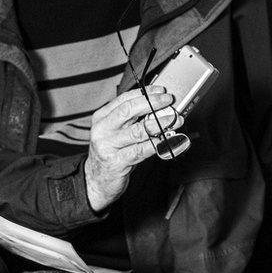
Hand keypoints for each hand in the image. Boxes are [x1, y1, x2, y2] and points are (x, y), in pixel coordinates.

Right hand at [84, 86, 174, 211]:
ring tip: (175, 121)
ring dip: (160, 124)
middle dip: (152, 103)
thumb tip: (159, 106)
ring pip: (138, 131)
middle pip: (129, 111)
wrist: (97, 181)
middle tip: (169, 101)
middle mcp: (102, 130)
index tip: (161, 91)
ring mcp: (108, 146)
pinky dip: (157, 144)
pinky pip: (141, 150)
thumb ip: (132, 119)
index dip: (145, 93)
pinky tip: (167, 140)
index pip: (124, 99)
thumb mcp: (116, 132)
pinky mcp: (117, 162)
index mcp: (102, 118)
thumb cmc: (112, 153)